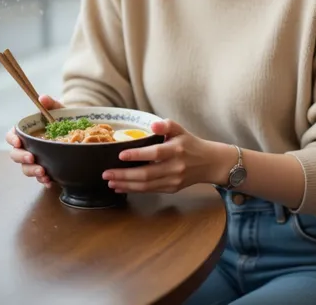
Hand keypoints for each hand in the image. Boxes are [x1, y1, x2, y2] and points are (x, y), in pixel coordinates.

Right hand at [6, 95, 62, 188]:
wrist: (80, 133)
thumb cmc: (64, 120)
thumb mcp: (60, 110)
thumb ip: (51, 104)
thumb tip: (42, 97)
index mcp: (28, 132)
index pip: (12, 135)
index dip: (12, 139)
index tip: (18, 142)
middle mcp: (28, 147)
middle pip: (16, 154)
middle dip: (22, 157)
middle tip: (32, 158)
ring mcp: (36, 159)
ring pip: (26, 168)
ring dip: (32, 171)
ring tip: (43, 172)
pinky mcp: (45, 169)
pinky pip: (39, 177)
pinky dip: (43, 180)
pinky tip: (49, 181)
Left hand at [102, 119, 233, 193]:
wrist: (209, 163)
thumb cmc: (190, 144)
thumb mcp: (181, 129)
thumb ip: (166, 125)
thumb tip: (152, 124)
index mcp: (177, 149)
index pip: (155, 153)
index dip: (137, 155)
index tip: (121, 155)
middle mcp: (175, 167)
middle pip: (146, 174)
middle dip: (124, 175)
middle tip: (106, 173)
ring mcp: (173, 180)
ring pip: (146, 186)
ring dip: (126, 185)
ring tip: (111, 181)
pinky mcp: (171, 189)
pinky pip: (150, 191)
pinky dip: (134, 190)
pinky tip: (122, 187)